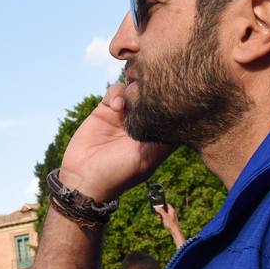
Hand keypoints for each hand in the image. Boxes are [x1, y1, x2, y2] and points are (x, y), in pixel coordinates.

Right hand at [59, 84, 174, 202]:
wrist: (83, 178)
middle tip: (148, 92)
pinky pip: (115, 91)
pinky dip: (116, 93)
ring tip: (128, 103)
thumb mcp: (148, 160)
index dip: (171, 102)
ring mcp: (123, 115)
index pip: (169, 112)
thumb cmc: (118, 174)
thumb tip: (186, 119)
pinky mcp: (105, 110)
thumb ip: (164, 141)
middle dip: (152, 91)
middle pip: (153, 97)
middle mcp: (141, 123)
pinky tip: (115, 106)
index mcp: (155, 135)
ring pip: (134, 90)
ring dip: (133, 90)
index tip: (170, 97)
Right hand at [153, 202, 185, 247]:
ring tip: (158, 218)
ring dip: (160, 216)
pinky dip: (162, 219)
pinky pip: (165, 218)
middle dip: (160, 211)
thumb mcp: (165, 216)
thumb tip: (156, 207)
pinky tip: (160, 222)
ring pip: (164, 214)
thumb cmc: (171, 223)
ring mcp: (171, 217)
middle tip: (156, 213)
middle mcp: (172, 213)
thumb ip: (160, 211)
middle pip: (165, 209)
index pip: (167, 204)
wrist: (175, 231)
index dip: (162, 204)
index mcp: (172, 210)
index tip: (158, 205)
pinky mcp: (170, 221)